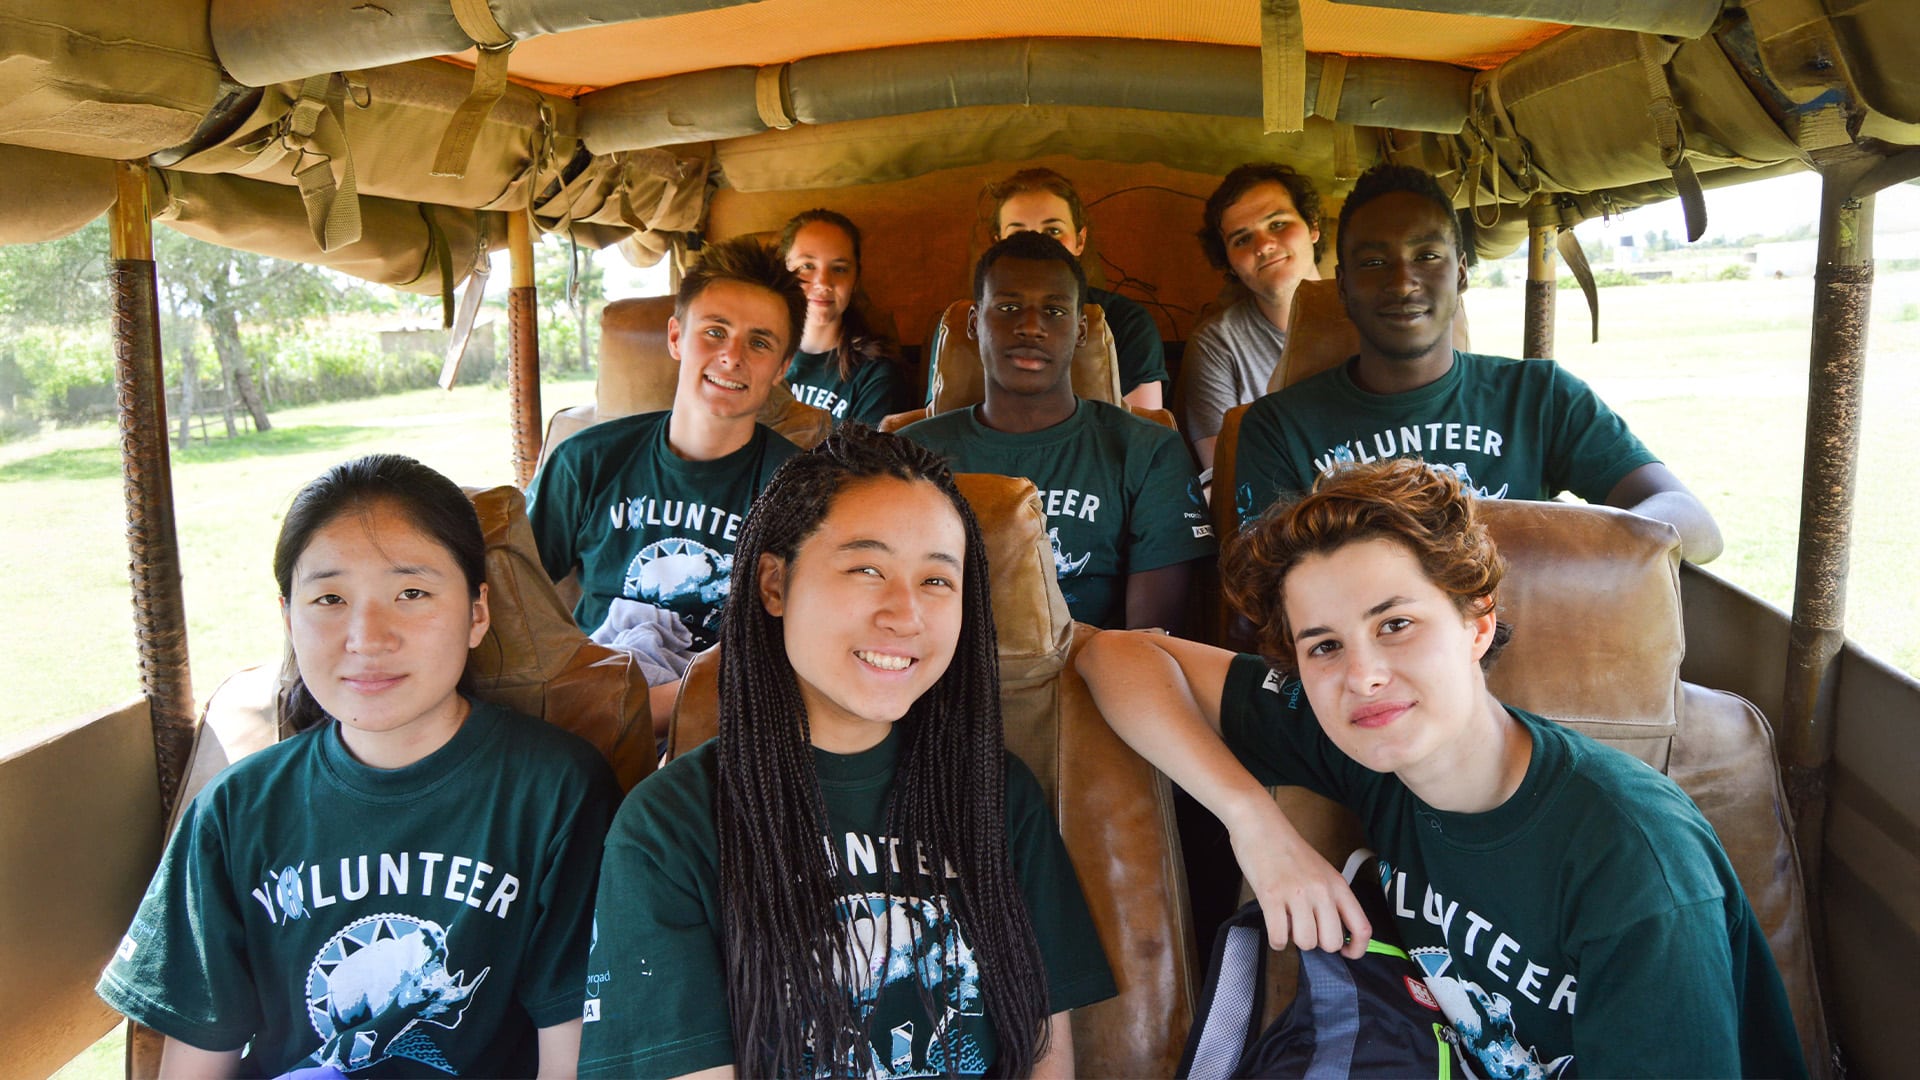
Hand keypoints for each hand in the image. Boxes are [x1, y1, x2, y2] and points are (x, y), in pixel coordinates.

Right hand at [1225, 797, 1370, 958]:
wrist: (1261, 825)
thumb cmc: (1290, 850)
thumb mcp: (1322, 871)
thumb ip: (1331, 898)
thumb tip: (1332, 933)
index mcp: (1338, 885)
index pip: (1362, 928)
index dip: (1356, 950)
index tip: (1345, 953)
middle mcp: (1321, 891)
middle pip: (1331, 942)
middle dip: (1318, 943)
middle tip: (1307, 930)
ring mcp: (1296, 894)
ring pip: (1306, 942)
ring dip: (1295, 940)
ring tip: (1288, 923)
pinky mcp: (1271, 897)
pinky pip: (1279, 937)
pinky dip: (1276, 940)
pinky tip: (1275, 928)